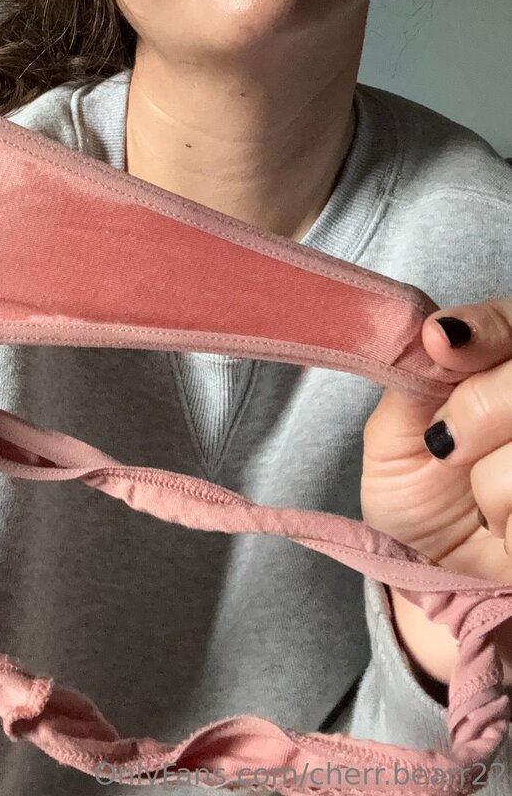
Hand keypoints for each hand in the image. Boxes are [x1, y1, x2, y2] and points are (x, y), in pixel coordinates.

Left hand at [361, 301, 511, 690]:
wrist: (439, 576)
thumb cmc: (416, 493)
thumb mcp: (395, 436)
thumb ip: (416, 378)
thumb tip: (434, 331)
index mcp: (501, 362)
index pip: (509, 321)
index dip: (481, 328)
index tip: (440, 341)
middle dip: (481, 408)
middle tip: (445, 447)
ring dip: (494, 482)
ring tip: (480, 503)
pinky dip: (510, 521)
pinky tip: (503, 530)